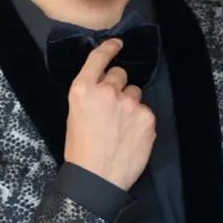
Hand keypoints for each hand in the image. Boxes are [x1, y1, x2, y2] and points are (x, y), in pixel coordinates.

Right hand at [63, 38, 156, 191]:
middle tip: (113, 109)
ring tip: (121, 128)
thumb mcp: (75, 116)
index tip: (117, 44)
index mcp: (82, 90)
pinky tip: (130, 137)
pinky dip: (140, 121)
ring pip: (135, 93)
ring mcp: (129, 103)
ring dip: (130, 104)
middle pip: (119, 75)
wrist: (97, 178)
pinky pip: (145, 111)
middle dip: (118, 87)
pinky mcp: (147, 116)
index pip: (98, 59)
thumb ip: (90, 96)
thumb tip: (105, 87)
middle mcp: (106, 91)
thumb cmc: (81, 151)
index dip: (109, 48)